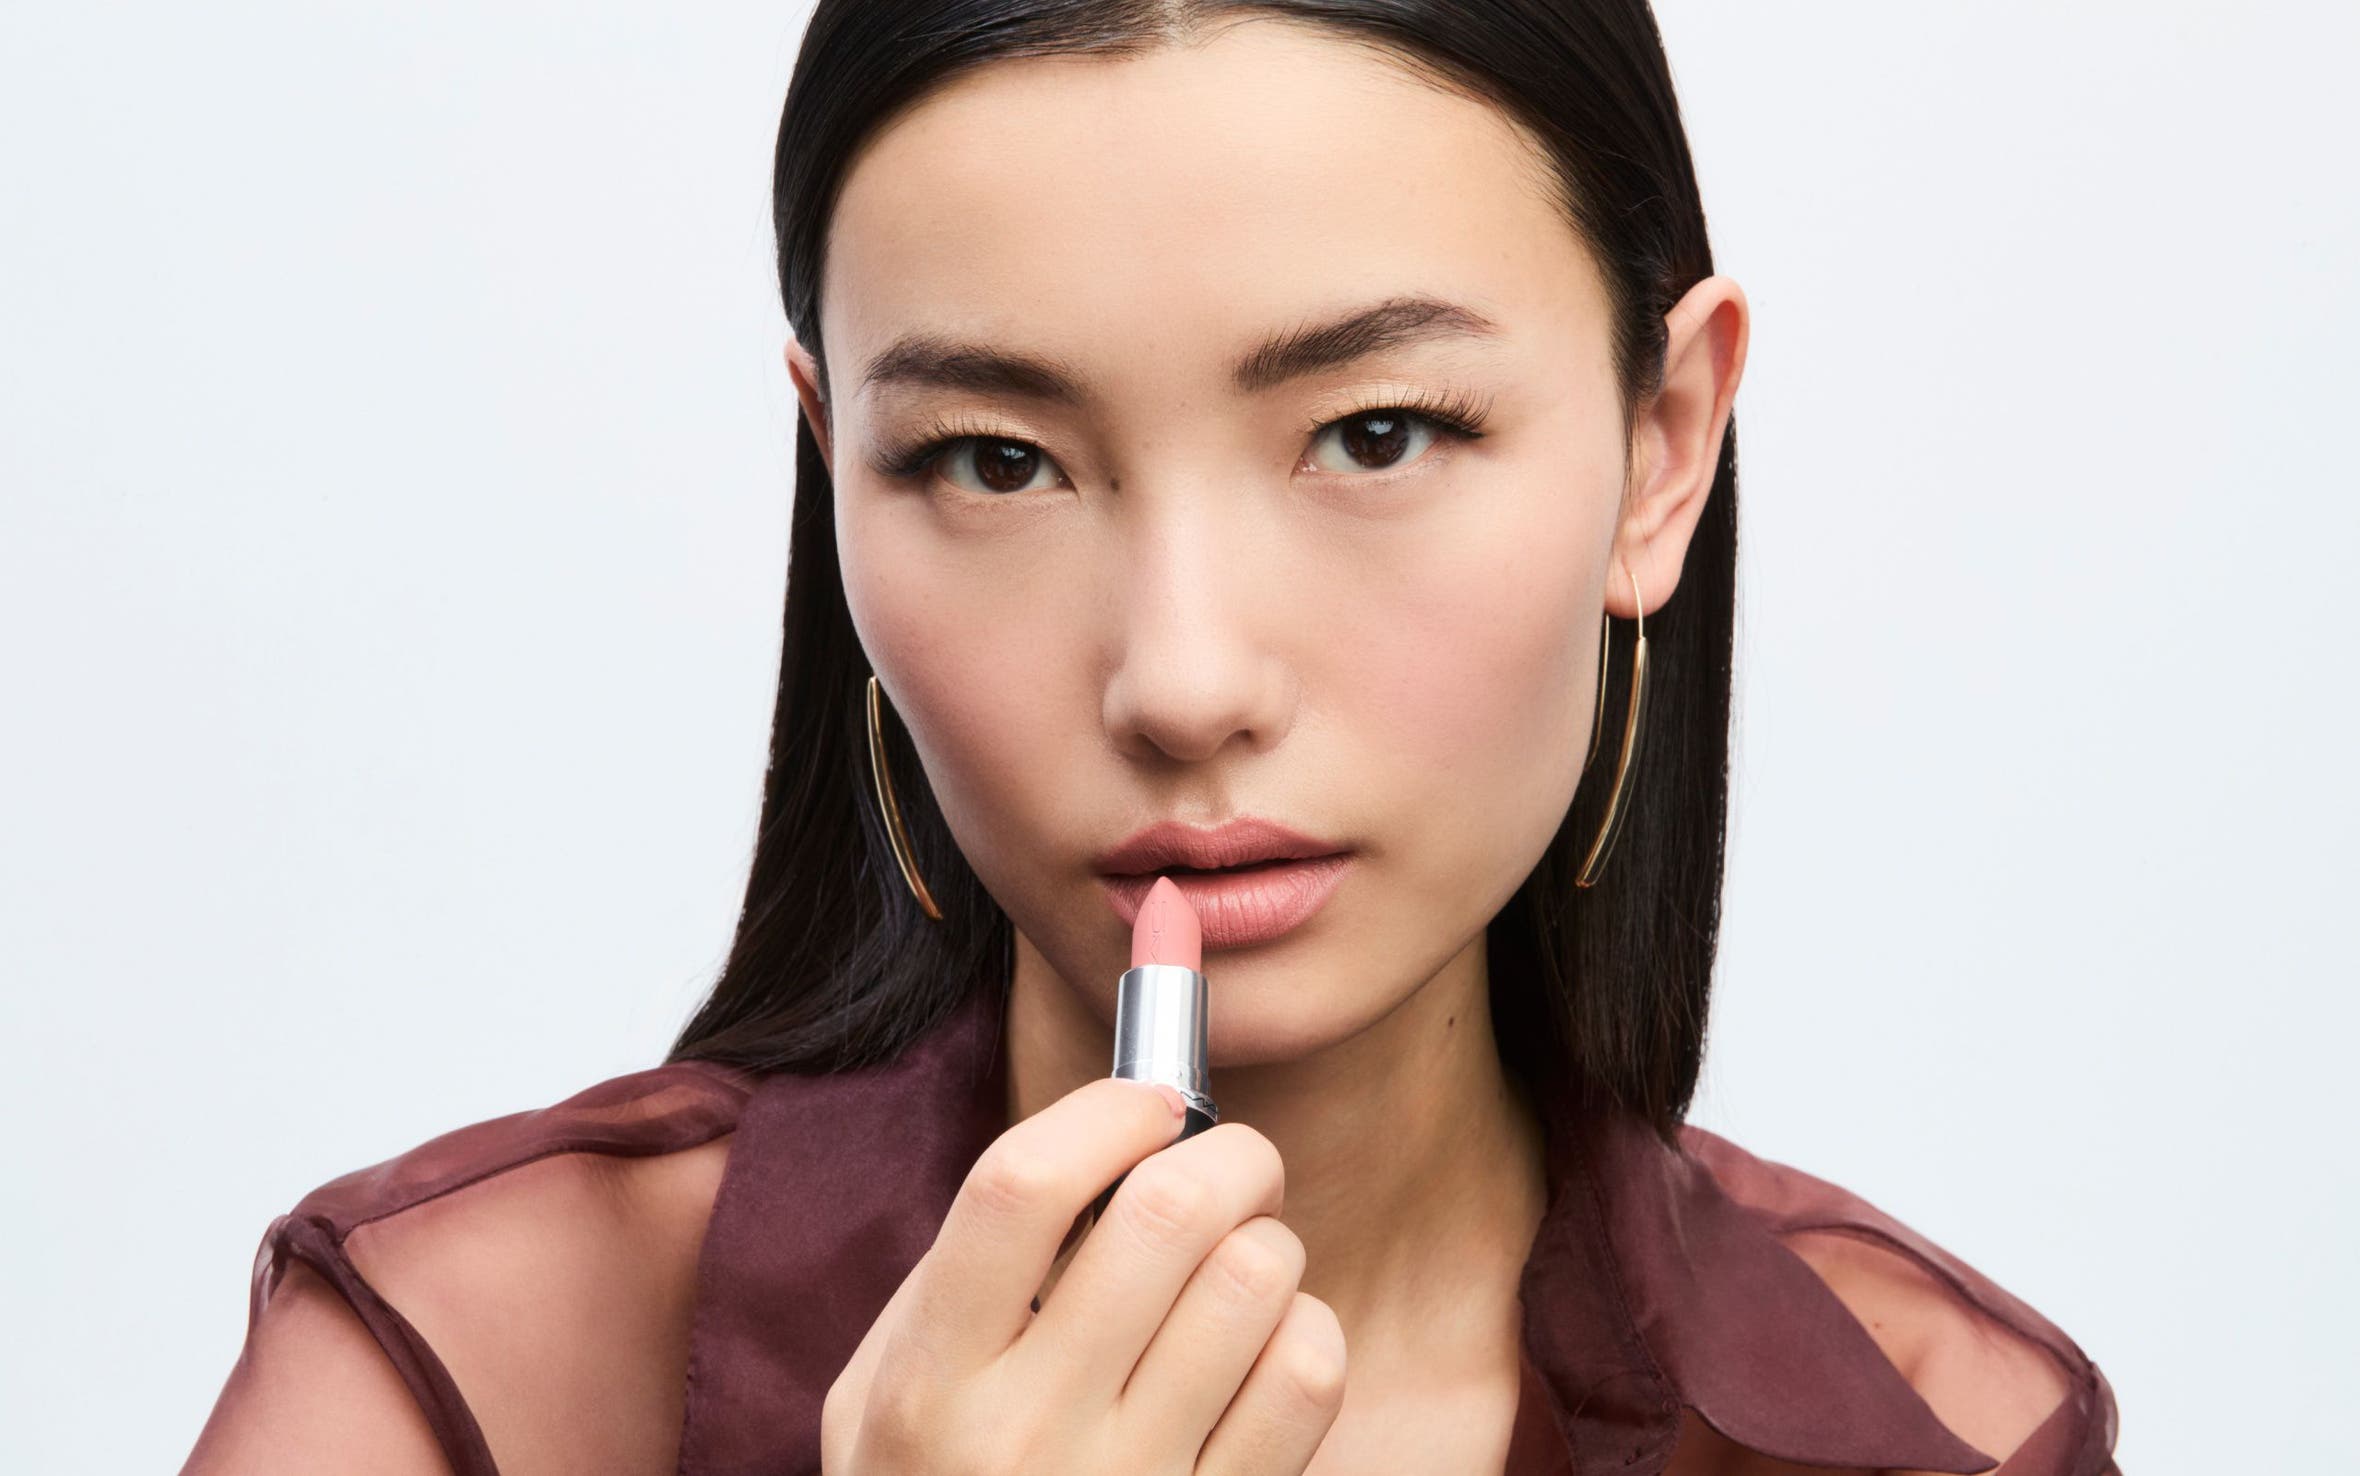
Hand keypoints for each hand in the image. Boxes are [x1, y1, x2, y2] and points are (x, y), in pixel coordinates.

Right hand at [821, 1075, 1347, 1473]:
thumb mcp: (883, 1399)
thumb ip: (958, 1278)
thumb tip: (1101, 1143)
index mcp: (929, 1384)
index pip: (1020, 1188)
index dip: (1106, 1110)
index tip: (1148, 1100)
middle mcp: (1026, 1438)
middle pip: (1167, 1213)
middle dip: (1229, 1154)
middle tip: (1231, 1164)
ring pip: (1257, 1282)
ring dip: (1269, 1244)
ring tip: (1242, 1266)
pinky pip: (1308, 1378)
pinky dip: (1306, 1333)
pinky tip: (1266, 1350)